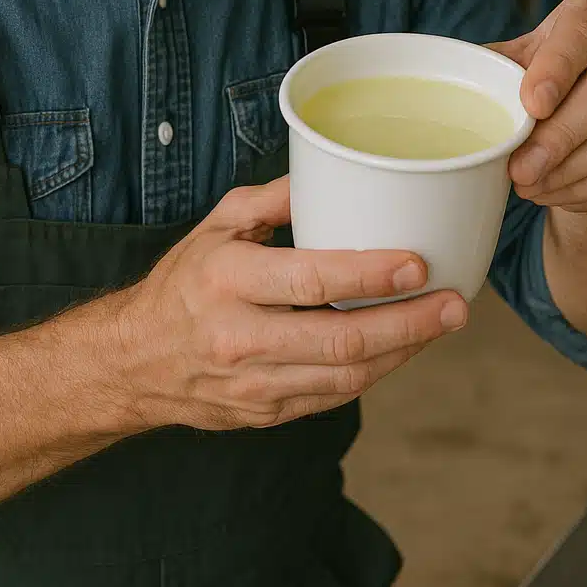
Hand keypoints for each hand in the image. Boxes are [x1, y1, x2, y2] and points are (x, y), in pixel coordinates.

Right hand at [111, 177, 466, 432]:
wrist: (132, 362)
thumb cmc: (183, 284)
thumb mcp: (216, 226)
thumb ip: (274, 200)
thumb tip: (335, 172)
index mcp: (227, 281)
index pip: (310, 281)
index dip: (370, 275)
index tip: (419, 263)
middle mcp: (239, 337)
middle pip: (341, 340)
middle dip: (409, 323)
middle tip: (455, 304)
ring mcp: (253, 383)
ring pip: (346, 378)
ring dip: (402, 351)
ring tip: (442, 323)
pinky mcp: (265, 413)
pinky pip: (332, 397)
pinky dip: (374, 372)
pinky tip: (401, 347)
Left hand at [492, 0, 586, 213]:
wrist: (584, 110)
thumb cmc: (544, 73)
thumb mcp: (519, 58)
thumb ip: (496, 67)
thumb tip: (463, 88)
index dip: (560, 66)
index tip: (530, 103)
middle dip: (558, 136)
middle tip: (519, 168)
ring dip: (567, 171)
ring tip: (527, 184)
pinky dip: (585, 190)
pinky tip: (552, 192)